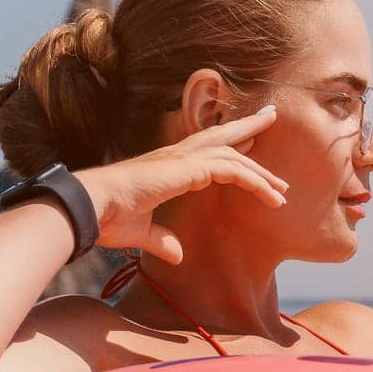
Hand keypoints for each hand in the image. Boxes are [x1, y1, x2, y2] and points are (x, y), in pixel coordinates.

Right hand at [72, 104, 287, 263]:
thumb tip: (177, 255)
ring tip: (283, 187)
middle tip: (272, 116)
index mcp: (167, 167)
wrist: (88, 208)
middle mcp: (176, 156)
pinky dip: (255, 181)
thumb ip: (162, 240)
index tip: (250, 141)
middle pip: (222, 136)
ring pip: (233, 155)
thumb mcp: (140, 233)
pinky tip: (273, 197)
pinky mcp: (187, 169)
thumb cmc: (106, 217)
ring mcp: (182, 159)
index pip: (205, 150)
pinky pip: (232, 171)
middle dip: (249, 127)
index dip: (229, 146)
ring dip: (261, 170)